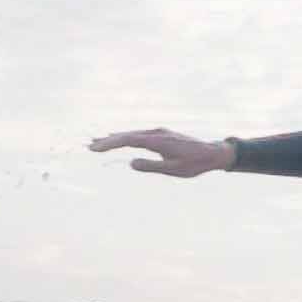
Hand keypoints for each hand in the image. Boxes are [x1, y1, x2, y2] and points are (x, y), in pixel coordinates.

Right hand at [87, 128, 235, 177]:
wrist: (212, 153)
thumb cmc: (194, 163)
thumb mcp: (173, 169)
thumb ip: (152, 166)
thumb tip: (131, 163)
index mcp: (158, 140)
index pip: (128, 140)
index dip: (110, 144)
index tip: (96, 149)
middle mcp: (156, 133)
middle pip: (127, 135)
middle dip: (108, 141)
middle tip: (89, 147)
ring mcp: (159, 132)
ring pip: (132, 134)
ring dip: (115, 138)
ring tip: (97, 142)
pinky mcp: (161, 135)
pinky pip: (139, 135)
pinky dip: (126, 138)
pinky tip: (117, 139)